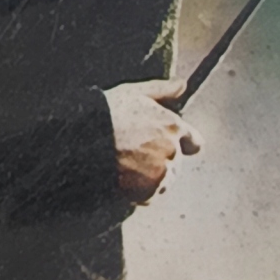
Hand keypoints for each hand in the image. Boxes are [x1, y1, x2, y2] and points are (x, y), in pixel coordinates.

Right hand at [104, 79, 200, 202]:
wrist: (85, 139)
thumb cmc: (108, 113)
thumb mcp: (135, 92)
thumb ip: (163, 90)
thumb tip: (182, 84)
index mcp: (173, 126)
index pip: (194, 143)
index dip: (182, 143)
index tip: (167, 143)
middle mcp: (173, 150)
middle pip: (176, 162)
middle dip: (161, 159)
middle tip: (136, 153)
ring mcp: (162, 172)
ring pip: (166, 180)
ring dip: (153, 177)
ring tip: (129, 166)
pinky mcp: (149, 191)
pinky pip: (152, 195)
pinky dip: (141, 191)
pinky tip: (126, 178)